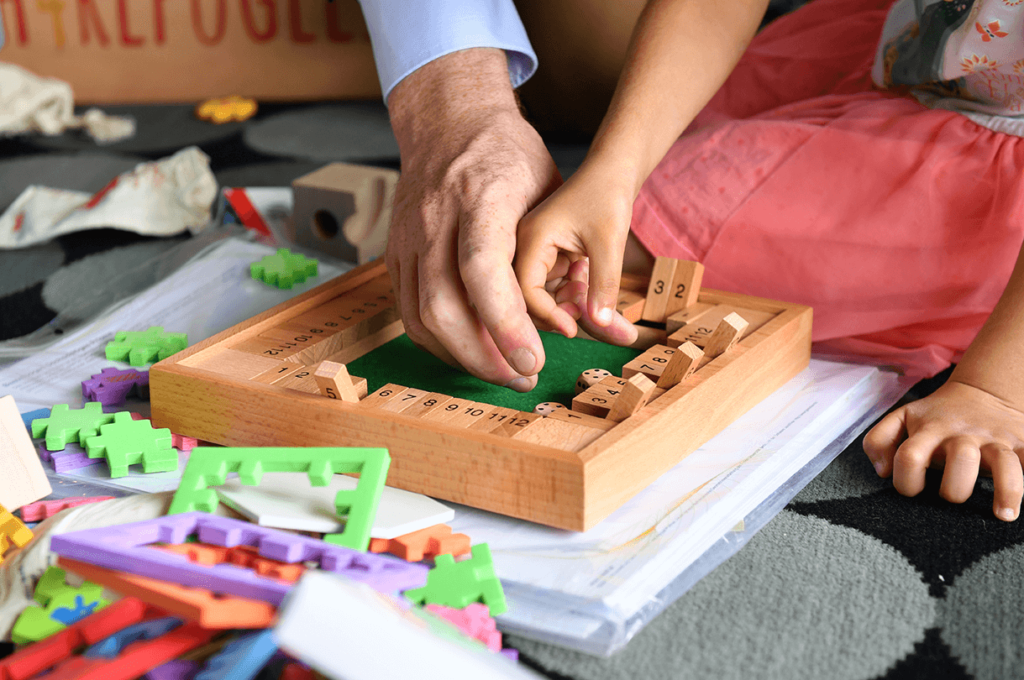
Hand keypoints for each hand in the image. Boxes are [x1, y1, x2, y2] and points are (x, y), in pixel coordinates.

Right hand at [386, 49, 560, 390]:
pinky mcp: (395, 254)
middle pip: (443, 304)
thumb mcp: (547, 190)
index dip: (503, 322)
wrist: (449, 124)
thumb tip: (571, 319)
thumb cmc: (510, 158)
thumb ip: (552, 250)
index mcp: (479, 195)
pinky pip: (409, 312)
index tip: (532, 360)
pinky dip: (441, 342)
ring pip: (421, 316)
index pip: (481, 268)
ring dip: (463, 356)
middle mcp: (434, 219)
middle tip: (524, 376)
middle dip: (484, 355)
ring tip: (504, 371)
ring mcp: (408, 238)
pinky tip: (472, 352)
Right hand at [515, 162, 638, 344]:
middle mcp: (529, 248)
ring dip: (577, 308)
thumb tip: (601, 323)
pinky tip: (600, 294)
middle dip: (565, 314)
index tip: (575, 328)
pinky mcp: (553, 259)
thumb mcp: (610, 242)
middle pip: (534, 299)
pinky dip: (581, 297)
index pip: (526, 291)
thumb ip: (604, 284)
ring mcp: (540, 255)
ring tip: (608, 310)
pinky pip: (562, 289)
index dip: (548, 314)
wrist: (614, 172)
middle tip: (597, 319)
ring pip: (550, 298)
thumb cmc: (608, 195)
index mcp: (531, 238)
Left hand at [863, 380, 1023, 521]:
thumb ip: (879, 441)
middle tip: (951, 497)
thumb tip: (883, 471)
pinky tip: (1021, 507)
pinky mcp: (1021, 445)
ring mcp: (994, 440)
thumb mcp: (902, 419)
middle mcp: (963, 435)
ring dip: (1007, 489)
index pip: (910, 457)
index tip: (913, 491)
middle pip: (960, 460)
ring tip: (1003, 514)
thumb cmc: (935, 417)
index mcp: (929, 430)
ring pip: (1003, 463)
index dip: (905, 480)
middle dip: (954, 488)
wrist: (983, 394)